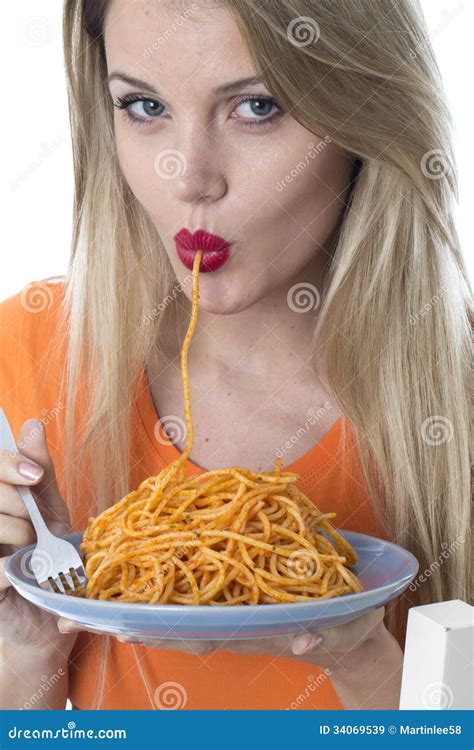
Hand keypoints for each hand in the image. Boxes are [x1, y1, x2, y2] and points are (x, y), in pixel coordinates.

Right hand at [0, 418, 76, 656]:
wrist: (51, 616)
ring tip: (30, 547)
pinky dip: (9, 569)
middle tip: (34, 519)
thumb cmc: (49, 558)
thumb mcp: (52, 511)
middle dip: (12, 498)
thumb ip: (39, 472)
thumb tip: (32, 425)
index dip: (8, 463)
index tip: (34, 475)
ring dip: (13, 531)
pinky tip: (20, 575)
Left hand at [57, 605, 402, 707]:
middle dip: (144, 623)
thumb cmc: (346, 629)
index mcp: (258, 630)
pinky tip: (151, 572)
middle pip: (185, 625)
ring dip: (152, 606)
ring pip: (190, 609)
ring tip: (108, 600)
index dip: (168, 632)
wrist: (349, 629)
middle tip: (99, 616)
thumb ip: (328, 634)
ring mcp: (241, 609)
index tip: (131, 629)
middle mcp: (241, 621)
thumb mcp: (345, 630)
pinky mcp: (247, 595)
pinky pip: (206, 592)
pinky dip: (176, 585)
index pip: (205, 634)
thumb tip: (304, 639)